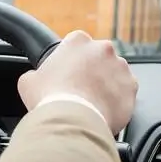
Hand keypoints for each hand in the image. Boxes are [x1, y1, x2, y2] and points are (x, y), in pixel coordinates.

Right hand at [17, 30, 136, 133]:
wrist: (73, 120)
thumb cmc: (50, 99)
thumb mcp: (28, 82)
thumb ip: (35, 75)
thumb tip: (34, 79)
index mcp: (78, 41)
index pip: (76, 45)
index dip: (71, 62)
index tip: (68, 75)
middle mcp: (103, 48)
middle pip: (97, 58)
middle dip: (91, 72)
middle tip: (79, 90)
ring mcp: (120, 67)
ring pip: (113, 74)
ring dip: (106, 85)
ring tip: (92, 104)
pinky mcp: (131, 86)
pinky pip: (125, 92)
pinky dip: (117, 100)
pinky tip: (103, 111)